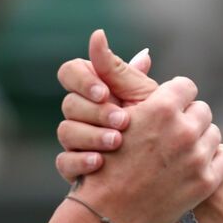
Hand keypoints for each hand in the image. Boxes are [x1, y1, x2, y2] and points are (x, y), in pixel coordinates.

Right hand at [54, 29, 157, 181]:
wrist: (158, 176)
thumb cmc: (156, 129)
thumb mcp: (146, 99)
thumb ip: (131, 76)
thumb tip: (130, 46)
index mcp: (94, 89)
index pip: (71, 71)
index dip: (83, 80)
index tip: (104, 93)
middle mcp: (81, 113)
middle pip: (69, 103)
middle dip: (97, 112)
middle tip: (123, 121)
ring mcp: (75, 140)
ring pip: (65, 131)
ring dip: (92, 135)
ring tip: (117, 141)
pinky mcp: (74, 166)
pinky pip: (64, 162)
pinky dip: (81, 161)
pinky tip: (99, 162)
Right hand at [69, 57, 222, 222]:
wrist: (108, 212)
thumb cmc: (105, 159)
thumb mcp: (111, 111)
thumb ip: (116, 72)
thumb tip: (100, 34)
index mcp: (163, 107)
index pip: (186, 86)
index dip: (174, 98)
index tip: (163, 111)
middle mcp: (184, 129)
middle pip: (202, 110)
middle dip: (188, 120)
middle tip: (170, 135)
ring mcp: (198, 157)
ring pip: (214, 134)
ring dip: (200, 141)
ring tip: (179, 152)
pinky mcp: (207, 181)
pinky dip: (212, 161)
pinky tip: (192, 167)